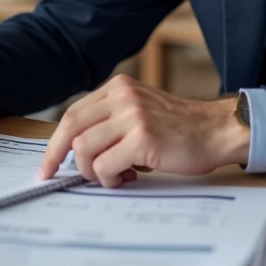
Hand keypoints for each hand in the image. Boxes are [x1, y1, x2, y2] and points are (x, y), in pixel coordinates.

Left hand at [38, 75, 249, 186]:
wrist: (217, 131)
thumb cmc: (180, 128)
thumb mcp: (141, 110)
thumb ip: (112, 120)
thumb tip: (76, 151)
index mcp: (119, 87)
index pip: (73, 113)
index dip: (56, 141)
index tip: (48, 162)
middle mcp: (123, 96)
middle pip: (71, 127)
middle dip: (57, 156)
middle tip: (55, 175)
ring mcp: (133, 116)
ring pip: (84, 149)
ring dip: (92, 171)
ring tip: (113, 175)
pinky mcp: (143, 139)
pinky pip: (105, 166)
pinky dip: (110, 178)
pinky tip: (127, 177)